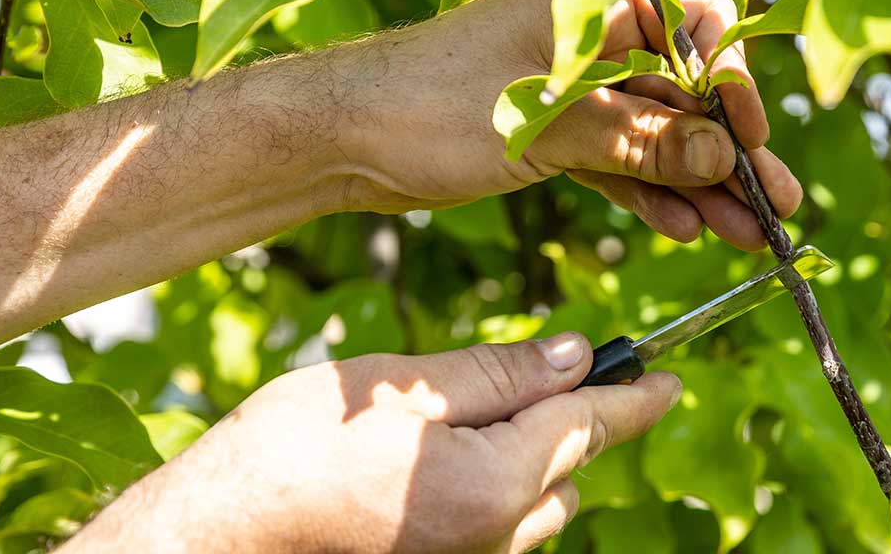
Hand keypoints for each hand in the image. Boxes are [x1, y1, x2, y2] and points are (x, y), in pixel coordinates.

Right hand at [65, 334, 678, 553]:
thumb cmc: (295, 450)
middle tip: (541, 364)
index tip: (674, 378)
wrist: (217, 534)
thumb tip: (578, 355)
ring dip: (532, 449)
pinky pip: (500, 520)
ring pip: (538, 497)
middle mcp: (495, 539)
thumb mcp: (404, 386)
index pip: (591, 429)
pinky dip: (497, 477)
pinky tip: (445, 448)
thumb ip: (500, 372)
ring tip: (471, 406)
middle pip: (570, 466)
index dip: (636, 396)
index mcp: (495, 487)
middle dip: (570, 415)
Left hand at [334, 0, 801, 250]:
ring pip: (651, 131)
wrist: (337, 139)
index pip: (692, 25)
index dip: (731, 83)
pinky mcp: (549, 127)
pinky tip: (685, 227)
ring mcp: (568, 83)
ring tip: (745, 234)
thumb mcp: (544, 125)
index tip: (749, 140)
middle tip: (775, 209)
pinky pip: (614, 156)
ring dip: (695, 183)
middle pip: (680, 90)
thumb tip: (725, 155)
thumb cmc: (428, 107)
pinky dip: (645, 190)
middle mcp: (586, 34)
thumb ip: (640, 139)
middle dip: (726, 151)